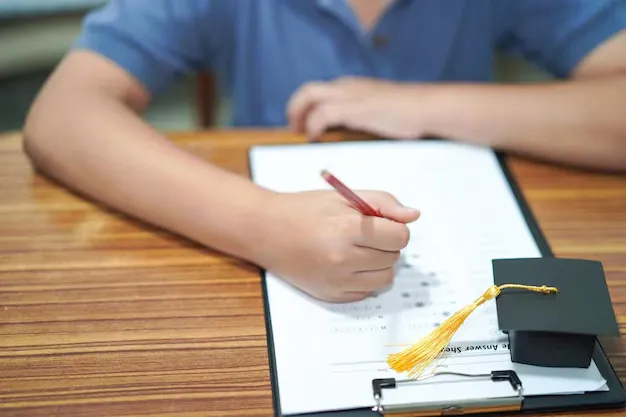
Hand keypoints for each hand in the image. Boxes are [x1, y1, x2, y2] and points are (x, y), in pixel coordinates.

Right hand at [256, 190, 419, 302]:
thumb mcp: (344, 196)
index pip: (399, 236)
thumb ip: (383, 203)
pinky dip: (364, 279)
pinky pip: (367, 292)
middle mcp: (343, 259)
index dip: (394, 227)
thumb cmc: (305, 210)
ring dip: (379, 264)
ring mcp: (337, 281)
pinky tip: (346, 264)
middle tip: (363, 235)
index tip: (381, 223)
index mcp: (347, 229)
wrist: (266, 231)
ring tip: (358, 250)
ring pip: (385, 278)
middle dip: (386, 244)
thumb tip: (413, 216)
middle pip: (394, 257)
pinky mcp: (332, 296)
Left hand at [287, 77, 428, 140]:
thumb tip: (350, 130)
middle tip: (293, 129)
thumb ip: (363, 115)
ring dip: (299, 115)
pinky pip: (322, 114)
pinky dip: (313, 125)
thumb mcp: (379, 110)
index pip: (319, 90)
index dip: (306, 106)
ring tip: (299, 134)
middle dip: (295, 108)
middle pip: (307, 90)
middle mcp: (346, 86)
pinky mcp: (353, 107)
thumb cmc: (409, 113)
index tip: (301, 123)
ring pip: (309, 96)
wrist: (425, 108)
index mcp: (352, 86)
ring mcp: (349, 95)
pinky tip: (314, 138)